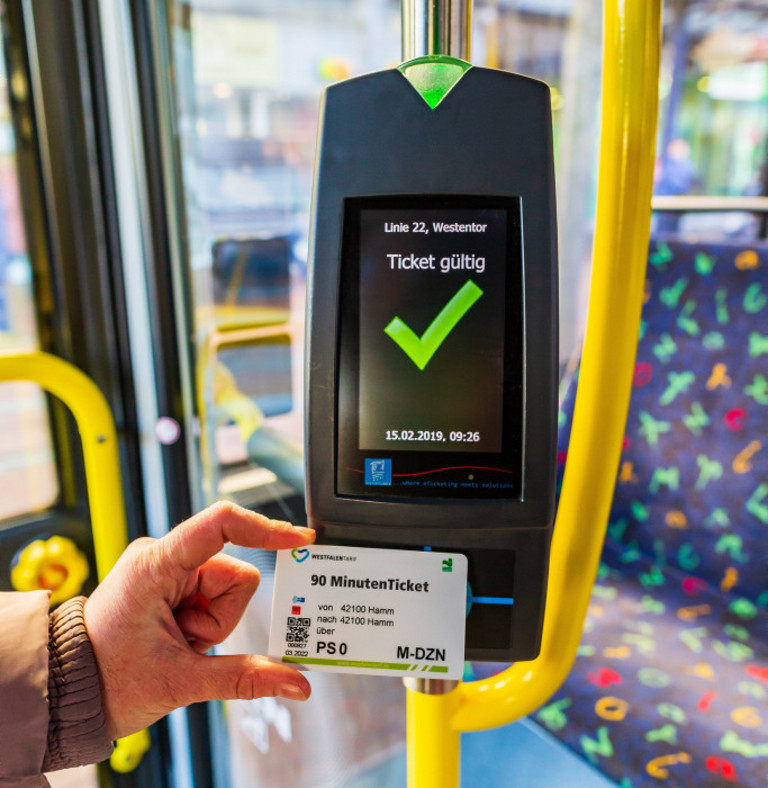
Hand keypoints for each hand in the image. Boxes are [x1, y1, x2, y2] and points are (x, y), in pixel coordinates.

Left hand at [84, 501, 314, 739]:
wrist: (70, 691)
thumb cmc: (108, 679)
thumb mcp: (182, 681)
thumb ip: (245, 678)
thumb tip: (295, 683)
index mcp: (156, 565)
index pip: (221, 525)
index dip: (265, 528)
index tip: (300, 540)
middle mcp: (162, 556)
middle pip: (234, 572)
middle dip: (222, 616)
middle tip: (189, 641)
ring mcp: (167, 568)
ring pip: (227, 587)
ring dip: (214, 622)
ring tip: (180, 643)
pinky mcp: (171, 581)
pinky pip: (213, 593)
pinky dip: (207, 620)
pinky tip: (181, 638)